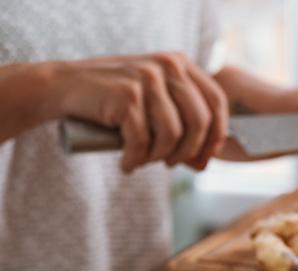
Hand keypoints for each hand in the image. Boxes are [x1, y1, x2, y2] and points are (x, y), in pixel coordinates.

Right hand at [52, 52, 228, 171]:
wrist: (67, 87)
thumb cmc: (116, 102)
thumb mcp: (155, 107)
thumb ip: (182, 126)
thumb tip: (204, 164)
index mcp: (180, 64)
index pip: (216, 102)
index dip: (216, 136)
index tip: (203, 159)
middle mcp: (167, 66)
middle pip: (199, 122)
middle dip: (188, 152)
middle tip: (169, 165)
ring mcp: (147, 79)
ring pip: (173, 135)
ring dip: (158, 158)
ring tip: (142, 160)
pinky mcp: (127, 96)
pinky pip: (143, 142)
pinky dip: (135, 160)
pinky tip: (126, 164)